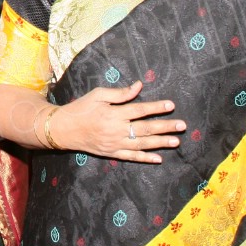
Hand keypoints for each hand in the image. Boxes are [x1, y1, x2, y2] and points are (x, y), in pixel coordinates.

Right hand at [52, 81, 183, 162]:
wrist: (63, 129)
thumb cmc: (80, 108)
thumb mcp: (97, 95)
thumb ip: (119, 93)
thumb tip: (138, 87)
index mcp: (113, 114)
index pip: (140, 110)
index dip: (156, 107)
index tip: (171, 105)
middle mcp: (116, 130)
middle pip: (145, 128)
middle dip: (165, 127)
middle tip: (182, 125)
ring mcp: (115, 144)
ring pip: (142, 144)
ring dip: (160, 143)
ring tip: (176, 141)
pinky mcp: (112, 153)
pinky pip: (131, 157)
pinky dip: (145, 158)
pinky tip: (158, 158)